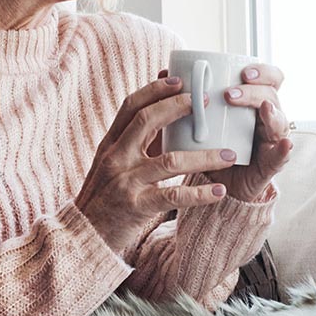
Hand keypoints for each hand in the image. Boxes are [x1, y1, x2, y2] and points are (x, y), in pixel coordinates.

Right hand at [76, 76, 240, 254]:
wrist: (84, 236)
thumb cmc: (105, 196)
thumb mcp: (114, 163)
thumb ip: (137, 141)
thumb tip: (165, 111)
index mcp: (111, 143)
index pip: (131, 106)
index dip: (155, 89)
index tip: (179, 78)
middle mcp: (116, 157)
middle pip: (146, 121)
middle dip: (178, 107)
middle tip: (207, 101)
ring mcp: (125, 182)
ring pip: (169, 161)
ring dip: (204, 156)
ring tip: (230, 154)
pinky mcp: (136, 207)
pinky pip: (173, 196)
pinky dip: (199, 193)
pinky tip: (219, 191)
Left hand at [156, 63, 293, 201]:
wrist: (218, 188)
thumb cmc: (210, 150)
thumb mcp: (201, 122)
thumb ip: (187, 100)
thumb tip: (165, 73)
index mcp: (253, 104)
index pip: (268, 78)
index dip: (261, 71)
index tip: (242, 71)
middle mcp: (267, 118)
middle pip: (272, 94)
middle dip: (255, 90)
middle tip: (231, 93)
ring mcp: (272, 140)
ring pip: (279, 120)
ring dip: (271, 112)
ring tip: (262, 109)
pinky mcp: (271, 165)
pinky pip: (282, 156)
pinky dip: (285, 149)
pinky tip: (285, 144)